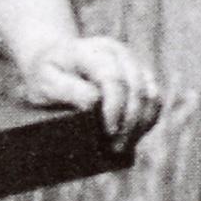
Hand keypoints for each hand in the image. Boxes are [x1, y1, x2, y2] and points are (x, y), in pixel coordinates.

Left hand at [11, 31, 159, 148]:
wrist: (54, 59)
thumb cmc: (46, 75)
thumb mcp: (45, 81)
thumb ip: (67, 90)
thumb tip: (95, 103)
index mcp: (91, 51)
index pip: (112, 78)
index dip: (115, 107)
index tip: (109, 133)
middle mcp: (116, 52)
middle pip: (136, 89)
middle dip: (129, 122)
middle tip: (116, 148)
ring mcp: (132, 63)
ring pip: (151, 95)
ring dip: (141, 125)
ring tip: (124, 147)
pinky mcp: (141, 76)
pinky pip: (155, 100)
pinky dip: (147, 120)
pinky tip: (133, 137)